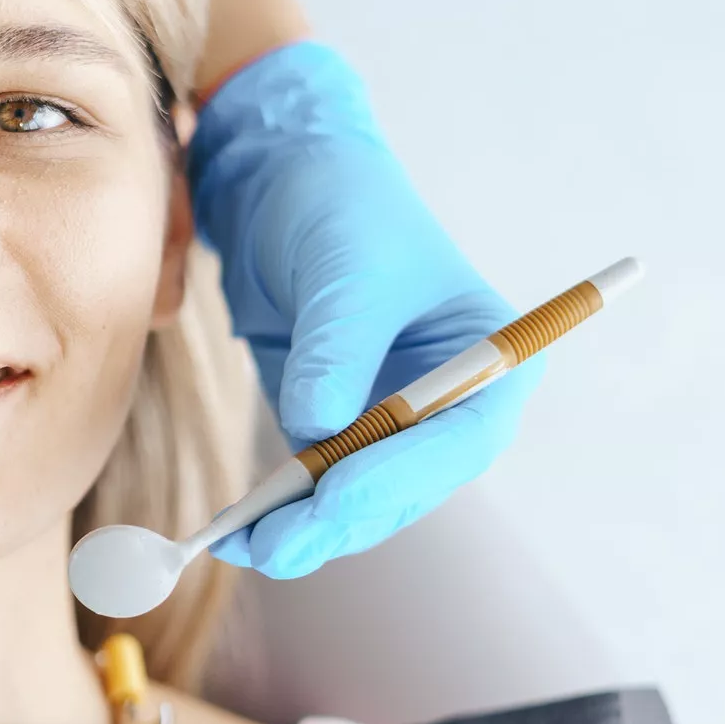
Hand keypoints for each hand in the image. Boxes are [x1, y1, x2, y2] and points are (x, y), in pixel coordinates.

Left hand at [186, 42, 541, 577]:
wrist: (283, 178)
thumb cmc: (341, 204)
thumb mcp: (346, 270)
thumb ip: (337, 352)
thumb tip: (317, 431)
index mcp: (491, 358)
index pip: (461, 438)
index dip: (403, 476)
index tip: (338, 495)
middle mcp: (450, 403)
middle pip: (408, 486)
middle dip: (340, 517)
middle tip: (275, 545)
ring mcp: (390, 422)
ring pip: (357, 500)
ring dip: (303, 527)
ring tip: (241, 544)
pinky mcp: (335, 427)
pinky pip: (314, 488)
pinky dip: (278, 512)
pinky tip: (233, 531)